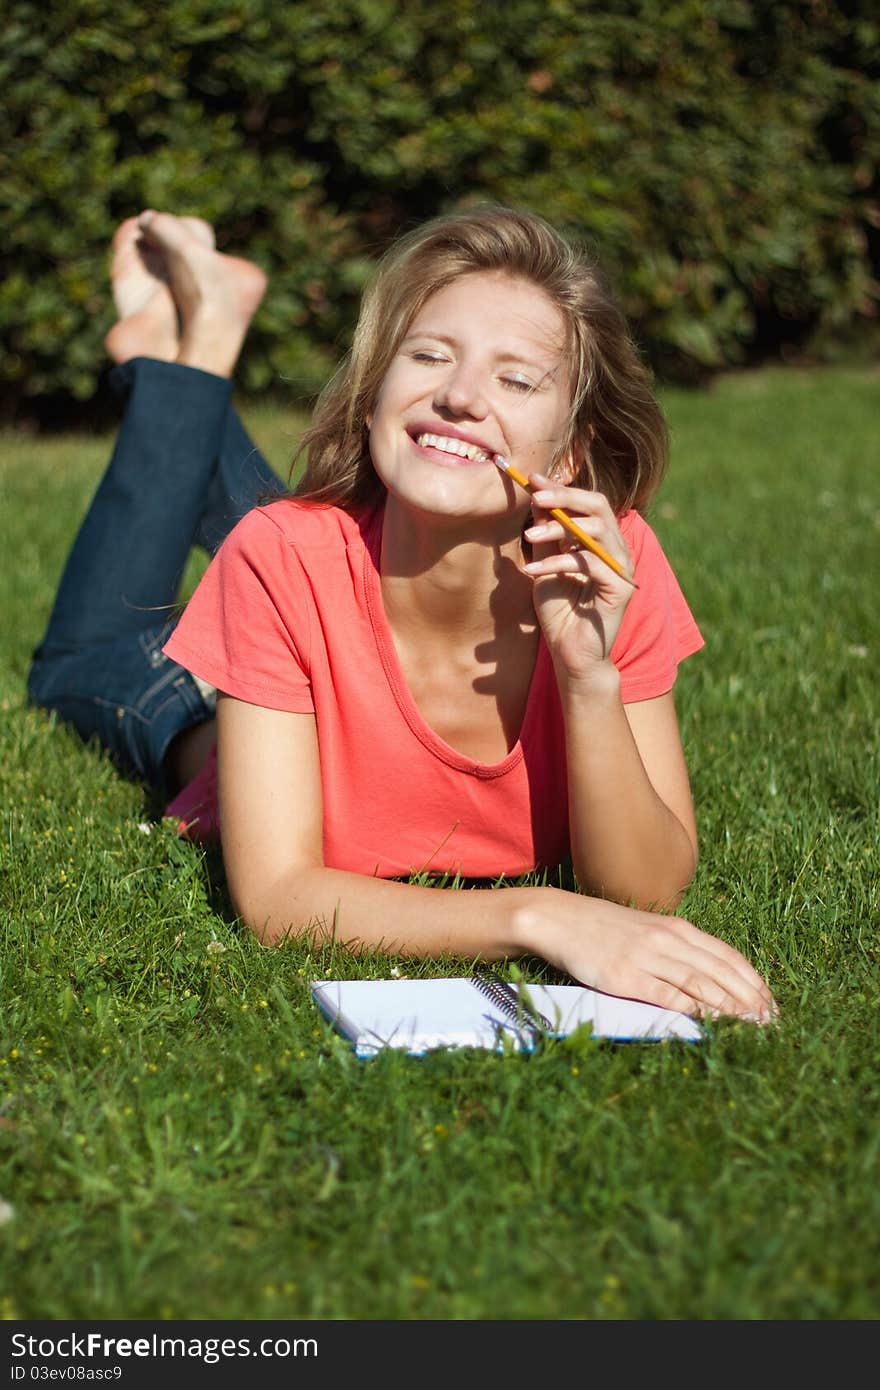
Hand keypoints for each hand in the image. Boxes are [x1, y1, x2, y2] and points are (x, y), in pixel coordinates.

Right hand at [519, 887, 777, 1021]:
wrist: (559, 919)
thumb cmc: (603, 928)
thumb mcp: (646, 930)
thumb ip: (676, 949)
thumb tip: (708, 978)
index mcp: (676, 927)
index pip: (727, 956)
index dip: (753, 981)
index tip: (772, 1004)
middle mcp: (668, 940)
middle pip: (721, 971)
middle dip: (751, 999)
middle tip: (773, 1023)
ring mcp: (647, 958)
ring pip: (702, 984)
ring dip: (732, 1007)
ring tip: (754, 1027)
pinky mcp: (626, 978)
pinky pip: (668, 996)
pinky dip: (694, 1011)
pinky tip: (713, 1024)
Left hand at [522, 474, 634, 679]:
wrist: (570, 654)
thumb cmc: (560, 612)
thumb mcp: (545, 565)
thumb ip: (545, 536)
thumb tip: (535, 500)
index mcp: (601, 541)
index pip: (588, 502)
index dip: (562, 488)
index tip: (533, 479)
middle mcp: (616, 550)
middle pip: (599, 506)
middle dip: (565, 497)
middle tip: (535, 496)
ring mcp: (621, 568)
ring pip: (596, 531)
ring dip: (559, 526)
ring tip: (529, 535)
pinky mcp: (620, 589)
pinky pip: (589, 564)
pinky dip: (559, 562)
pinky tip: (534, 570)